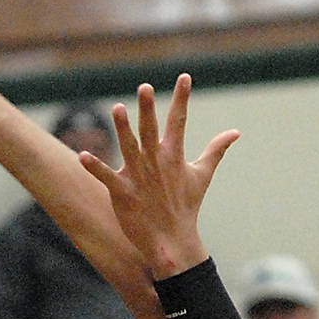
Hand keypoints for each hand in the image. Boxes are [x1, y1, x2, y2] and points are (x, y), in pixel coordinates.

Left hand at [77, 76, 238, 280]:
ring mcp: (139, 178)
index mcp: (173, 156)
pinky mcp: (123, 193)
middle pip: (151, 131)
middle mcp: (156, 163)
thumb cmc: (185, 206)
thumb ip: (216, 150)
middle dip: (148, 109)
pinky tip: (83, 155)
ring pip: (129, 148)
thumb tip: (235, 132)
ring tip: (117, 108)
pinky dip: (96, 167)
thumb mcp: (202, 175)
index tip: (184, 77)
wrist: (173, 241)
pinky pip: (107, 177)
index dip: (181, 98)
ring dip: (123, 129)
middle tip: (145, 87)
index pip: (178, 121)